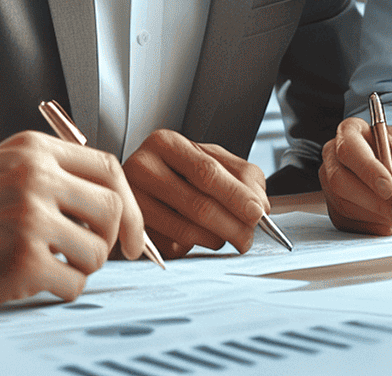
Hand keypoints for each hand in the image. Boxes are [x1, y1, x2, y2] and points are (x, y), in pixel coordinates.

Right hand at [0, 130, 145, 310]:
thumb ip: (47, 170)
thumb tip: (101, 195)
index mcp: (33, 150)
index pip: (108, 167)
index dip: (129, 201)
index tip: (132, 231)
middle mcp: (37, 177)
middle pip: (113, 207)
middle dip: (112, 238)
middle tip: (94, 254)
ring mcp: (31, 219)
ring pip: (97, 250)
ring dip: (83, 266)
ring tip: (54, 266)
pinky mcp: (22, 261)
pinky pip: (73, 283)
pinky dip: (63, 289)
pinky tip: (36, 282)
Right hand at [122, 129, 267, 259]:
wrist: (145, 187)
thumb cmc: (182, 173)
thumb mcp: (212, 160)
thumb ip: (242, 175)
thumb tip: (259, 205)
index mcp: (165, 143)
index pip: (206, 171)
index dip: (235, 195)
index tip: (257, 213)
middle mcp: (141, 167)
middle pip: (197, 203)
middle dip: (232, 225)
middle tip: (248, 238)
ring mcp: (132, 201)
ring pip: (185, 230)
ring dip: (215, 240)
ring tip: (225, 237)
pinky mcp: (132, 230)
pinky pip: (171, 247)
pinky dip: (192, 248)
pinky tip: (197, 238)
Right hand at [319, 118, 391, 235]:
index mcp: (350, 132)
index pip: (348, 149)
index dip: (367, 170)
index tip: (390, 188)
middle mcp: (334, 157)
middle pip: (339, 181)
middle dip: (374, 201)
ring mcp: (331, 185)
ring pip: (345, 206)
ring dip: (380, 217)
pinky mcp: (336, 210)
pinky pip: (350, 224)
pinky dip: (376, 227)